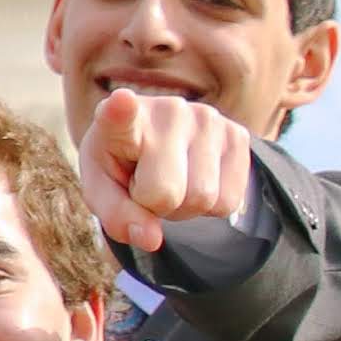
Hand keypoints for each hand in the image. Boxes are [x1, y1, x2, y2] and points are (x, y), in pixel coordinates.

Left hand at [81, 86, 255, 259]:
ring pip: (203, 199)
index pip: (121, 115)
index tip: (121, 101)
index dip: (121, 111)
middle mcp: (167, 111)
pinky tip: (195, 180)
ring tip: (171, 181)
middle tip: (147, 186)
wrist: (159, 145)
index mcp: (120, 122)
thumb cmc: (121, 166)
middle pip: (166, 193)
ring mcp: (207, 119)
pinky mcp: (238, 134)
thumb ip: (116, 215)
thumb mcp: (103, 191)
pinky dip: (210, 207)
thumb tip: (151, 239)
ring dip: (185, 207)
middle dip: (156, 206)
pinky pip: (230, 201)